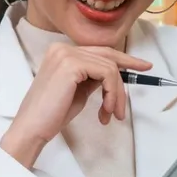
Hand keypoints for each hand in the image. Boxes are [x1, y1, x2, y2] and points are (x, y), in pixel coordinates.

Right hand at [0, 42, 151, 168]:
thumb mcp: (79, 91)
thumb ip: (92, 78)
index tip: (144, 66)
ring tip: (112, 114)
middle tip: (142, 79)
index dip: (124, 59)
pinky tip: (106, 110)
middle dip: (126, 73)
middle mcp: (62, 48)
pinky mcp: (71, 65)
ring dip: (116, 94)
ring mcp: (66, 54)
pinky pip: (107, 74)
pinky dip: (112, 94)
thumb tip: (113, 75)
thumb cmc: (53, 114)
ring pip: (110, 68)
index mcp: (61, 52)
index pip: (100, 51)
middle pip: (108, 57)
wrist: (32, 128)